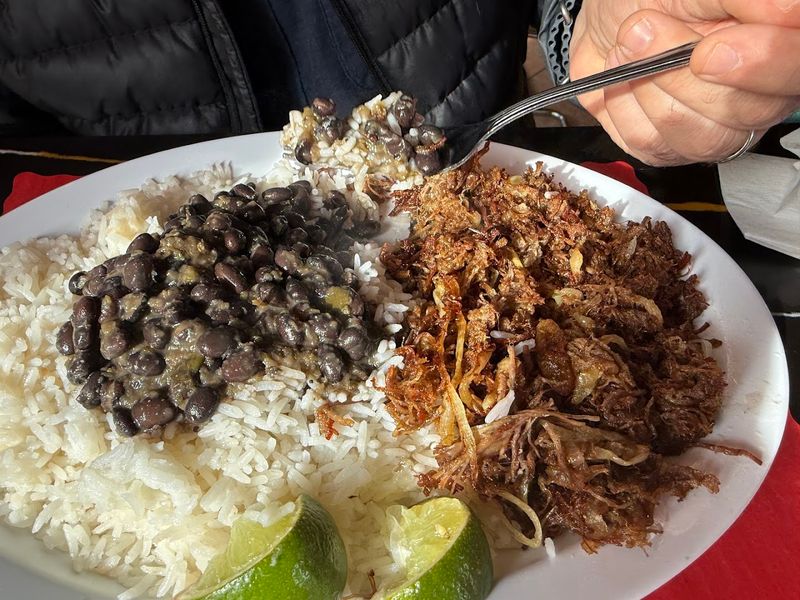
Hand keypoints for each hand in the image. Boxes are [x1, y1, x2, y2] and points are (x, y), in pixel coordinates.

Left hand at [569, 0, 799, 165]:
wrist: (609, 18)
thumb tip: (787, 10)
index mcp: (780, 46)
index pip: (795, 69)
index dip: (762, 63)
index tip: (707, 50)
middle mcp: (758, 94)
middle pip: (750, 111)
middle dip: (684, 74)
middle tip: (644, 29)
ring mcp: (716, 127)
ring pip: (702, 135)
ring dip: (652, 84)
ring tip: (629, 44)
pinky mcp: (671, 148)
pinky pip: (653, 142)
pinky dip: (624, 104)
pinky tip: (623, 74)